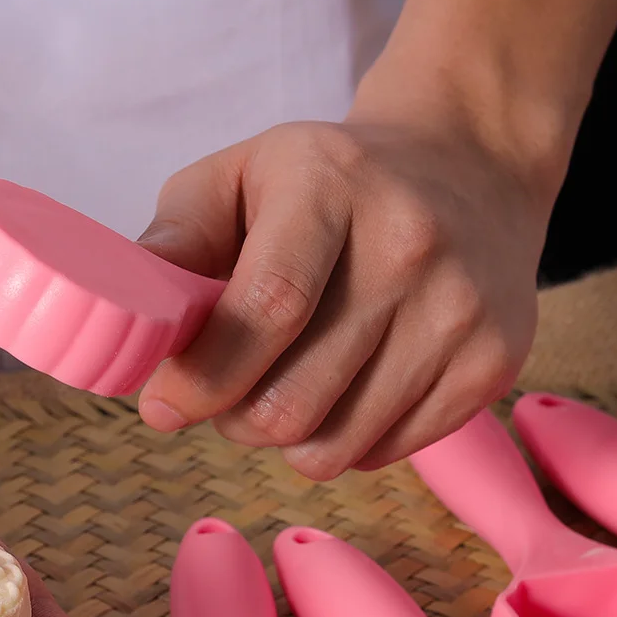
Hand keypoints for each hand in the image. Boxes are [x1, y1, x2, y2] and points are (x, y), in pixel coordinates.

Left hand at [133, 0, 616, 478]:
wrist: (470, 164)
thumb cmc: (326, 180)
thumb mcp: (240, 175)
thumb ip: (174, 241)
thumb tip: (121, 320)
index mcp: (331, 186)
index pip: (266, 308)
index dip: (204, 377)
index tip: (162, 408)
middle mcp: (410, 245)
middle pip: (295, 399)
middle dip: (233, 419)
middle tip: (221, 397)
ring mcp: (462, 309)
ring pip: (337, 444)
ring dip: (286, 438)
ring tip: (281, 390)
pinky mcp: (495, 362)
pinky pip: (385, 452)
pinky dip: (344, 442)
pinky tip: (342, 390)